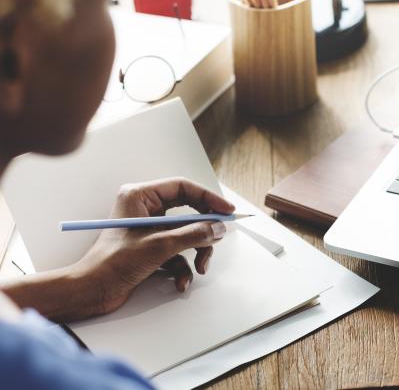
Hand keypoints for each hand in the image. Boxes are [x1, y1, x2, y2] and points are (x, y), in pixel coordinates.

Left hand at [74, 177, 234, 315]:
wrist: (91, 292)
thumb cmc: (112, 263)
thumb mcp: (159, 246)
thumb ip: (193, 234)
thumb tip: (218, 228)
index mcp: (140, 196)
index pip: (183, 187)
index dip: (208, 198)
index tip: (226, 211)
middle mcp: (145, 209)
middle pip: (188, 212)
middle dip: (203, 231)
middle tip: (218, 238)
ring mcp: (149, 229)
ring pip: (186, 234)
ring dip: (196, 252)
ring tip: (199, 268)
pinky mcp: (151, 247)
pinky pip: (178, 251)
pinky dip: (183, 267)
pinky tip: (181, 282)